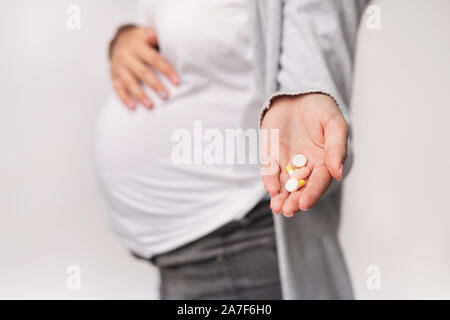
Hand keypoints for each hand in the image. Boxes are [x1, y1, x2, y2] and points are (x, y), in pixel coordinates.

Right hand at [110, 26, 178, 108]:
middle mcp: (126, 55)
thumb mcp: (148, 33)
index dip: (166, 70)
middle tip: (166, 96)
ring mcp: (118, 66)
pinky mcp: (113, 76)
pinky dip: (125, 98)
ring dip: (140, 95)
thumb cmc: (141, 40)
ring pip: (129, 82)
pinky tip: (133, 107)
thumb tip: (173, 39)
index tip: (177, 81)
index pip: (154, 58)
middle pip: (142, 72)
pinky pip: (118, 88)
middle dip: (155, 85)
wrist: (120, 39)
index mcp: (137, 44)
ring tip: (151, 106)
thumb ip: (158, 38)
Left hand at [261, 93, 347, 216]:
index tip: (305, 203)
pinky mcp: (271, 155)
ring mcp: (287, 162)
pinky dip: (269, 180)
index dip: (312, 194)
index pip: (318, 182)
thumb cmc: (320, 109)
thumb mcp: (334, 125)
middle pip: (300, 188)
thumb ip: (336, 148)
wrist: (298, 94)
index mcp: (324, 163)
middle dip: (294, 201)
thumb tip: (338, 173)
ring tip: (278, 208)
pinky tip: (271, 189)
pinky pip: (269, 171)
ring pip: (284, 184)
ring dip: (281, 197)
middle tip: (288, 210)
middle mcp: (305, 167)